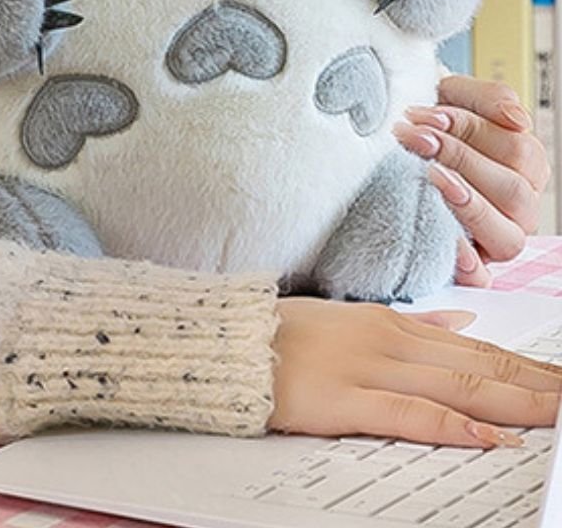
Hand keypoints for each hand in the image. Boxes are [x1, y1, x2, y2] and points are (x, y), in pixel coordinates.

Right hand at [270, 298, 561, 445]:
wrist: (224, 341)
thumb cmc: (284, 334)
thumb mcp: (351, 316)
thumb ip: (412, 323)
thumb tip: (463, 323)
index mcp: (391, 323)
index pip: (478, 351)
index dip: (528, 369)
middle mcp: (387, 341)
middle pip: (479, 369)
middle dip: (536, 386)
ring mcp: (367, 368)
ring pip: (457, 388)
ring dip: (514, 403)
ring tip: (557, 415)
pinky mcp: (343, 399)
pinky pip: (407, 414)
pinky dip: (452, 425)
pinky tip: (487, 435)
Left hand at [393, 76, 550, 285]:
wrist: (387, 139)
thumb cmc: (426, 120)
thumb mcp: (452, 95)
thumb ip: (488, 98)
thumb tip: (516, 119)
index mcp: (523, 165)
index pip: (517, 151)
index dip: (470, 130)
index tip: (424, 117)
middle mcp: (517, 206)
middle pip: (513, 192)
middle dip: (459, 160)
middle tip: (414, 138)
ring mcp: (495, 238)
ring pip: (508, 238)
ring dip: (465, 203)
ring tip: (424, 174)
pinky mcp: (469, 264)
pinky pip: (481, 277)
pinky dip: (466, 265)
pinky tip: (444, 240)